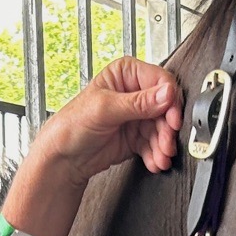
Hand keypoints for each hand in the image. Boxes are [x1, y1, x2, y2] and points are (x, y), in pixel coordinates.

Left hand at [21, 57, 184, 190]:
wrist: (63, 157)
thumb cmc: (72, 125)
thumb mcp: (105, 109)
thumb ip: (138, 102)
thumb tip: (166, 93)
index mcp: (125, 74)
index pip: (160, 81)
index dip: (170, 101)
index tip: (172, 120)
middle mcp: (134, 91)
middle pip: (165, 107)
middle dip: (167, 129)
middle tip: (166, 144)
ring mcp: (137, 115)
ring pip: (162, 128)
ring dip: (163, 145)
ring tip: (160, 157)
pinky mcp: (136, 135)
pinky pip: (154, 143)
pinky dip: (156, 154)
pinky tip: (154, 162)